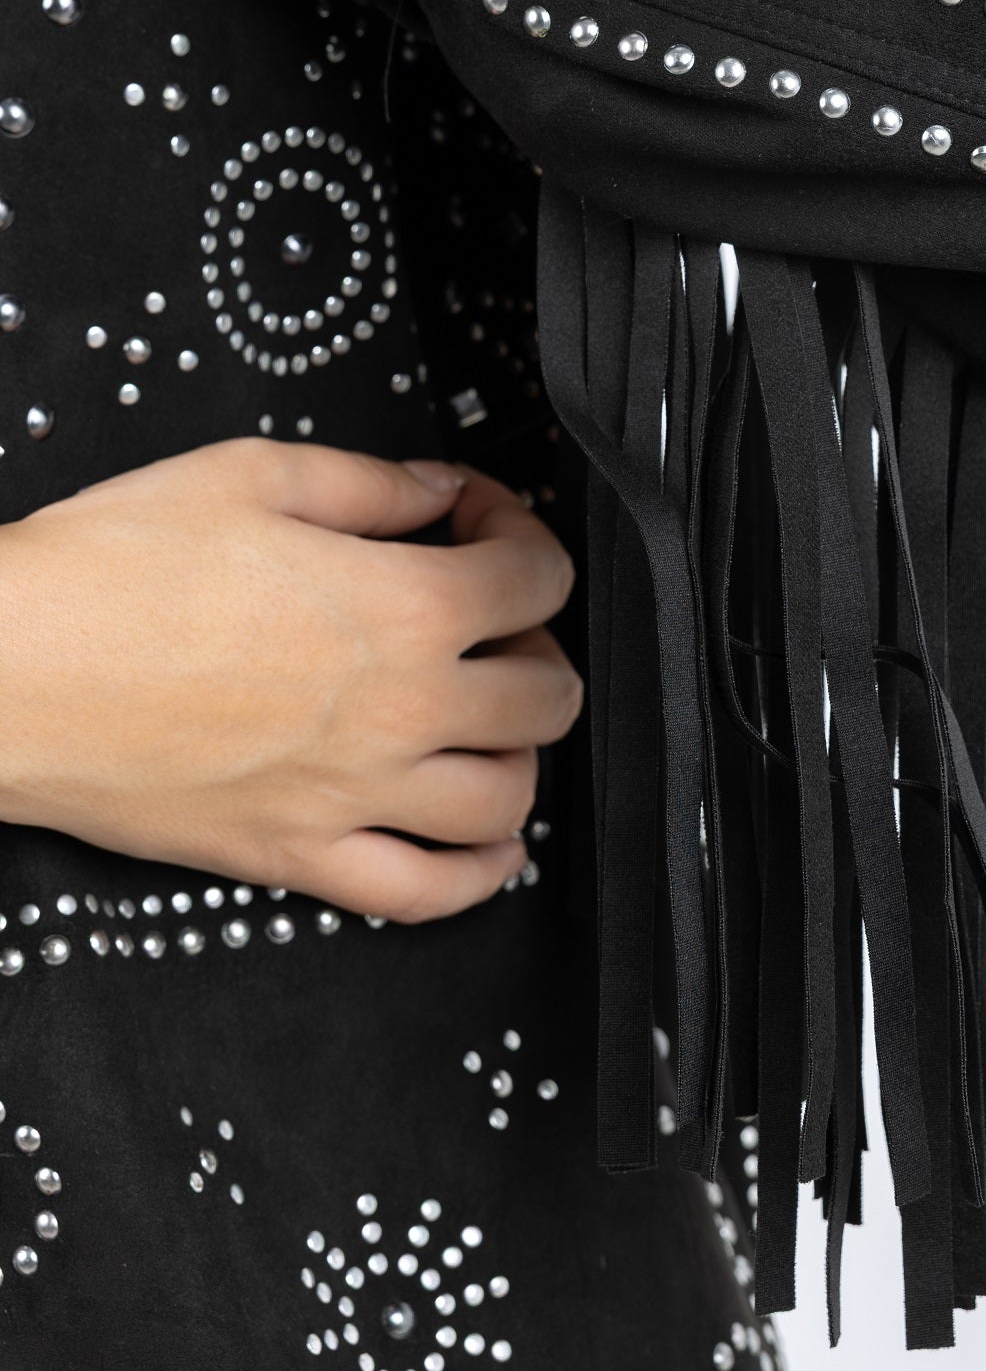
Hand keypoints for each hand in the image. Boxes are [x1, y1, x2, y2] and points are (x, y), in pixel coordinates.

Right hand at [0, 438, 581, 922]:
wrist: (6, 671)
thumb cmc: (111, 567)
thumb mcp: (248, 476)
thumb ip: (369, 484)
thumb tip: (440, 490)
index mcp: (400, 606)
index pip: (537, 577)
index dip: (520, 529)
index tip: (474, 517)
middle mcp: (398, 711)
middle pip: (547, 694)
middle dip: (535, 639)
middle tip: (483, 614)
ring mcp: (352, 795)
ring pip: (509, 797)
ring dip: (520, 749)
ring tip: (482, 712)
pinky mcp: (297, 857)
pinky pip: (428, 894)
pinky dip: (480, 871)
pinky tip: (491, 841)